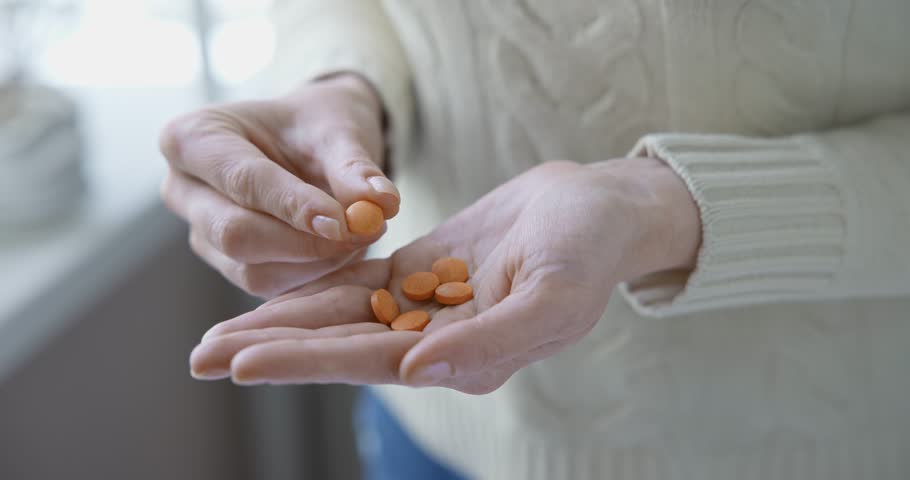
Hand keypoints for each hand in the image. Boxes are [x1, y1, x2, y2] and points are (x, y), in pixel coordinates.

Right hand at [159, 73, 398, 297]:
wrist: (311, 139)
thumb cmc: (316, 123)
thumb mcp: (339, 128)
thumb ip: (355, 166)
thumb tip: (382, 203)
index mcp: (193, 137)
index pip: (242, 180)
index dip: (293, 205)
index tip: (343, 222)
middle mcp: (183, 188)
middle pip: (235, 233)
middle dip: (305, 242)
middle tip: (366, 231)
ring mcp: (201, 232)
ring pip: (251, 270)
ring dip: (315, 263)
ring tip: (362, 236)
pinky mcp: (227, 264)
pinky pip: (268, 286)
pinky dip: (313, 275)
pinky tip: (345, 252)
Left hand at [189, 159, 700, 393]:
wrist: (598, 208)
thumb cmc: (587, 251)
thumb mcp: (555, 296)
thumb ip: (495, 341)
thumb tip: (424, 369)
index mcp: (466, 356)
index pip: (372, 362)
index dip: (307, 360)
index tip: (244, 360)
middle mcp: (438, 341)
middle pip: (341, 346)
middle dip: (272, 350)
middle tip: (201, 359)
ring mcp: (426, 307)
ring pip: (341, 317)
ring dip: (280, 324)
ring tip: (217, 336)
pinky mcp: (421, 273)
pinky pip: (359, 282)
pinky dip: (315, 287)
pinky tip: (271, 291)